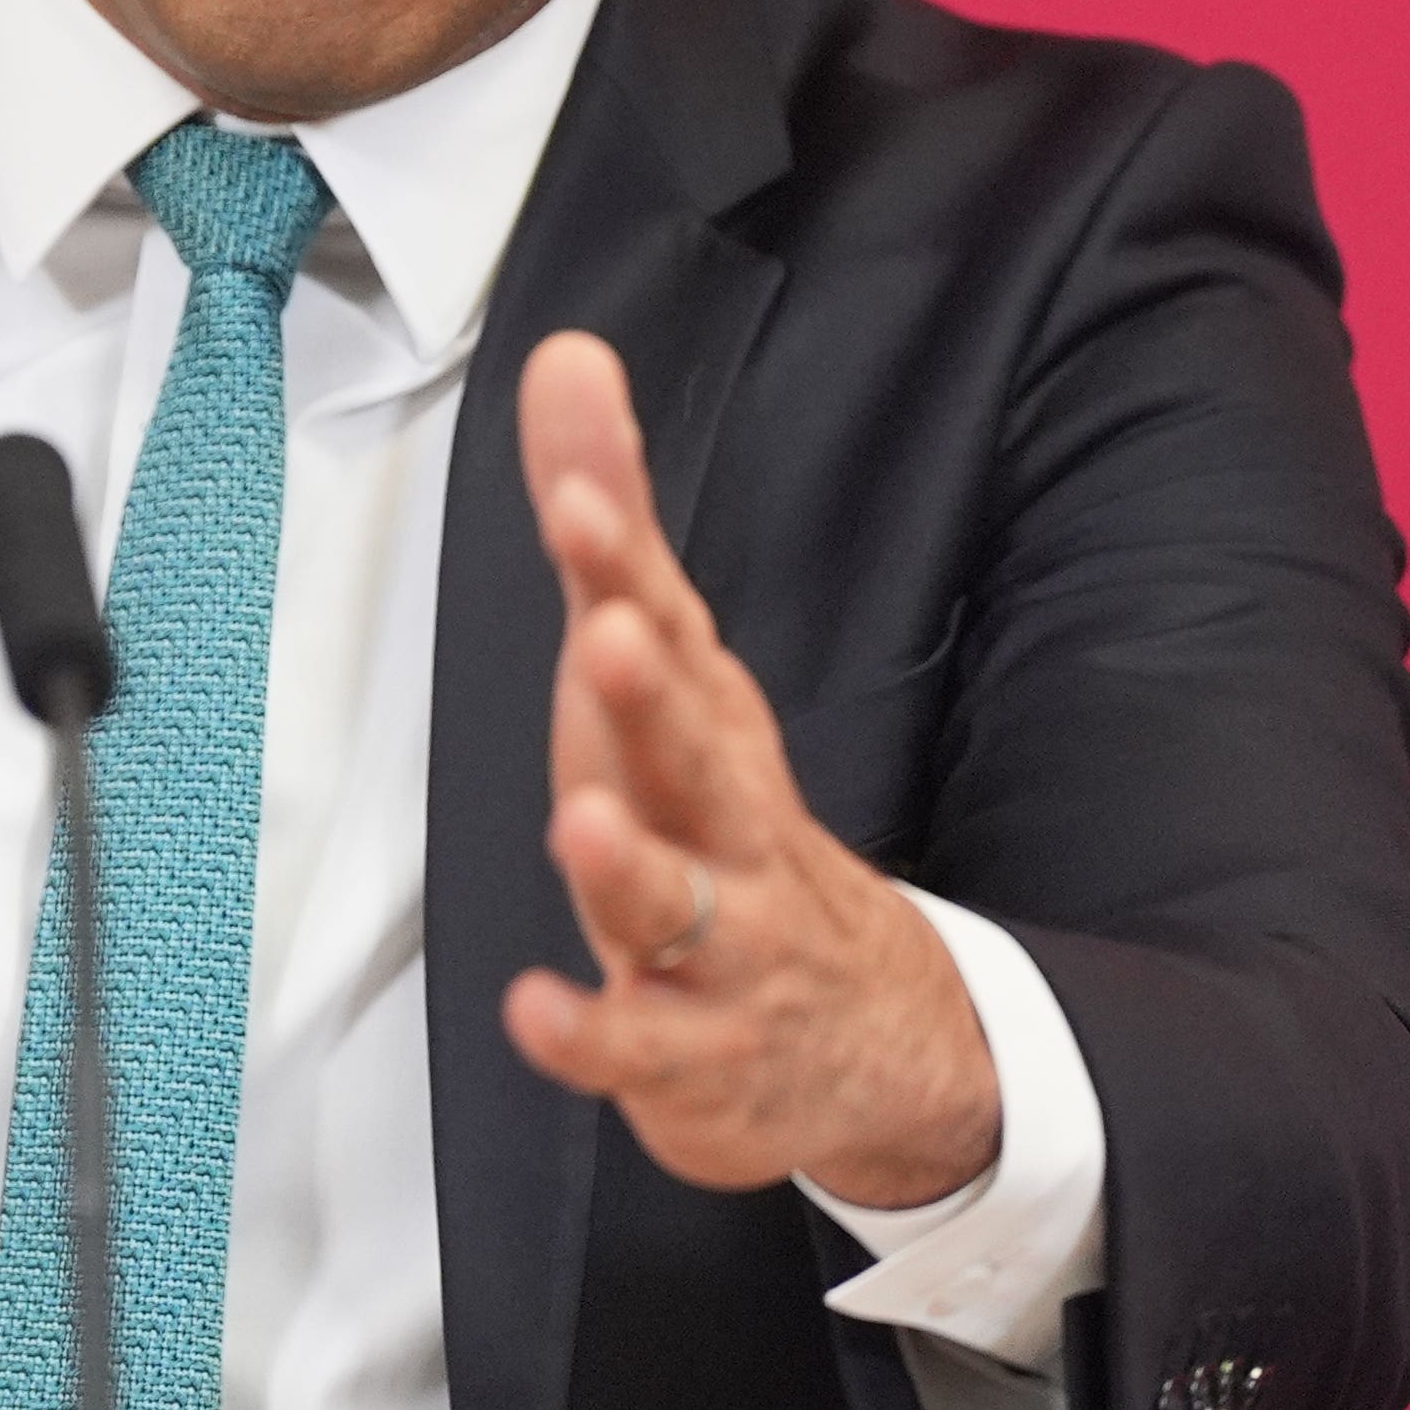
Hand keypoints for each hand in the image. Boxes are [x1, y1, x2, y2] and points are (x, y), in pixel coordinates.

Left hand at [499, 331, 1002, 1207]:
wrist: (870, 1039)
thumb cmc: (728, 824)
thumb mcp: (662, 667)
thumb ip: (610, 524)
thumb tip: (568, 359)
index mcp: (707, 723)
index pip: (666, 627)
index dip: (621, 566)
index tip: (581, 500)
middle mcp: (722, 822)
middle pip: (694, 751)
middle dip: (653, 693)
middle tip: (610, 633)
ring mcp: (719, 942)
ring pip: (678, 901)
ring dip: (632, 864)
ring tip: (583, 824)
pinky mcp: (690, 1050)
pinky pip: (640, 1047)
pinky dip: (592, 1035)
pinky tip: (538, 1011)